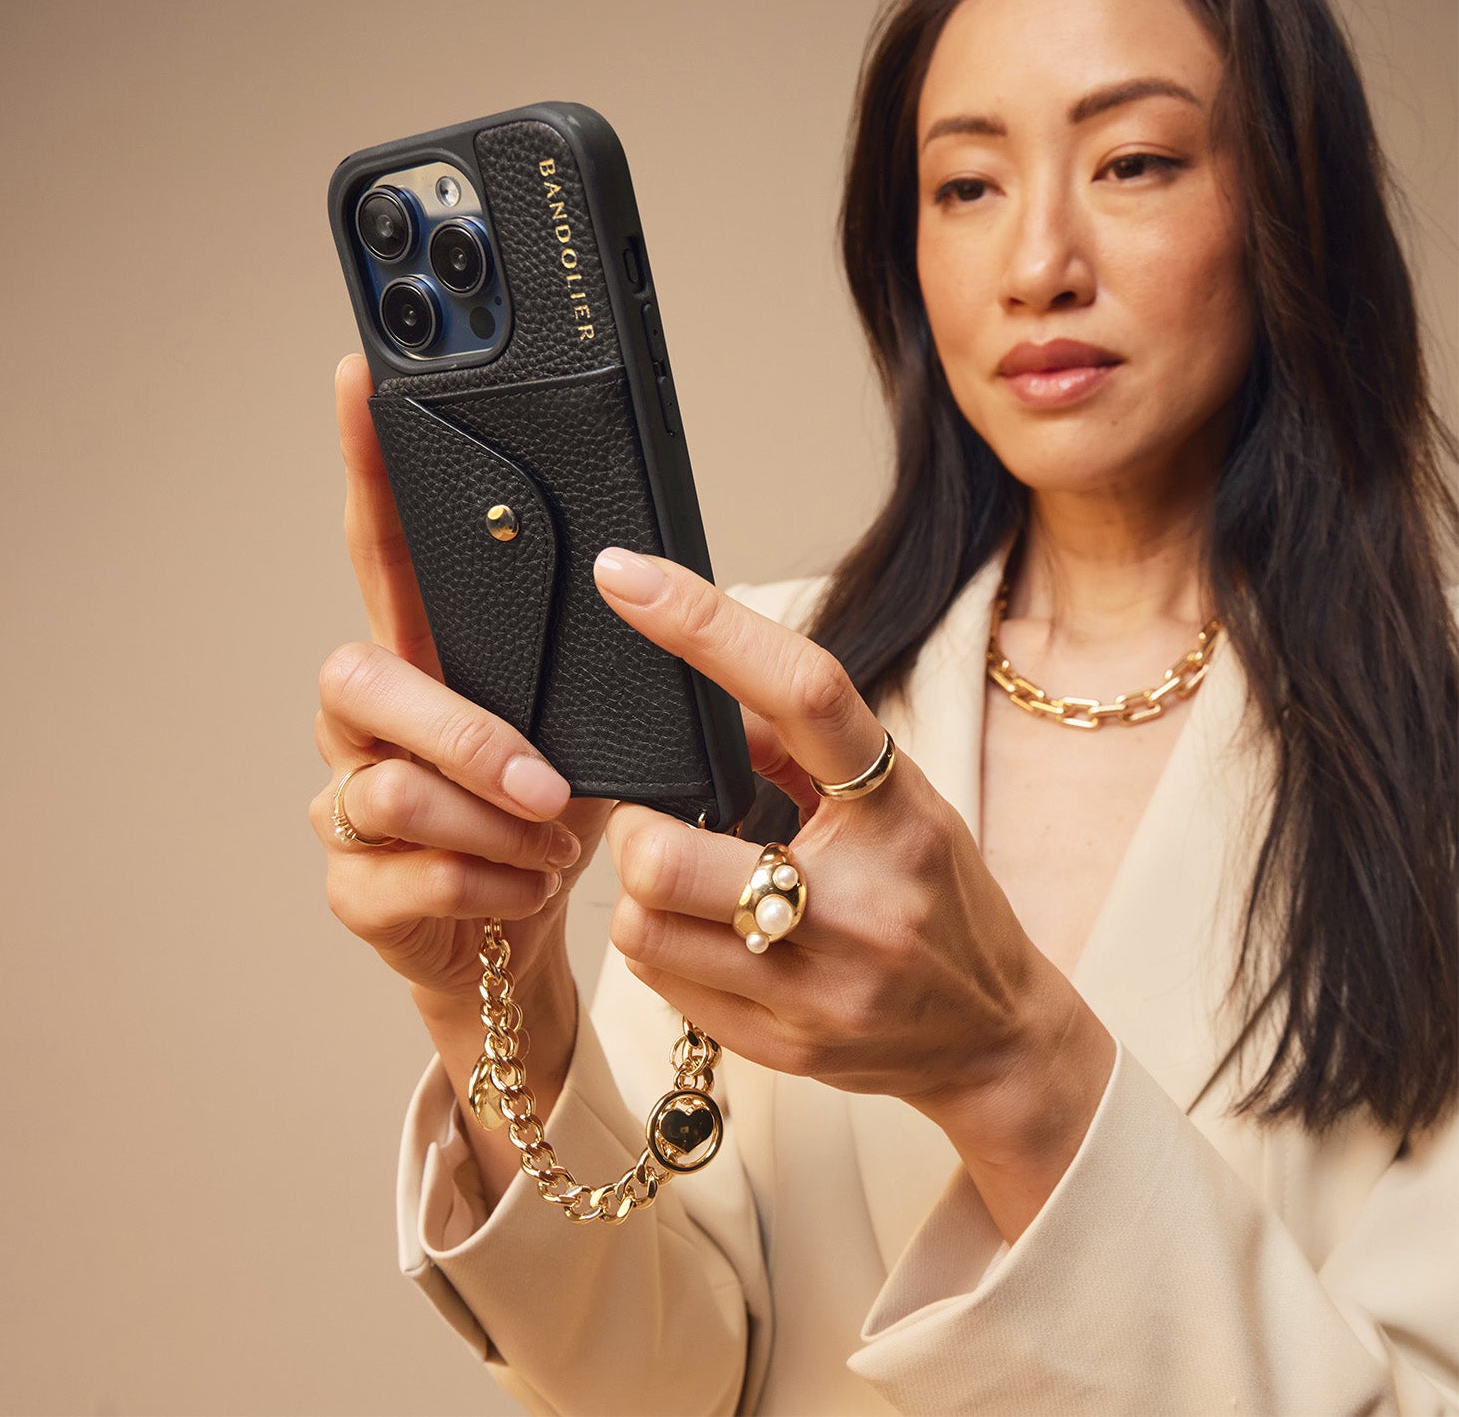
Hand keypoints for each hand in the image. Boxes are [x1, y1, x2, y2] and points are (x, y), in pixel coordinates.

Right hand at [309, 355, 610, 1007]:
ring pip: (392, 789)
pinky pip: (411, 874)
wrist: (521, 926)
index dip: (370, 470)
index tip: (363, 379)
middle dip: (466, 735)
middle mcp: (370, 720)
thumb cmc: (549, 812)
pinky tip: (524, 885)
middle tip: (548, 784)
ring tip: (551, 845)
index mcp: (431, 660)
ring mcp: (348, 799)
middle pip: (357, 676)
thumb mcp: (582, 726)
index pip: (386, 551)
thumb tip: (647, 576)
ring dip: (496, 825)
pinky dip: (494, 885)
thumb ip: (583, 662)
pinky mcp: (354, 883)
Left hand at [593, 546, 1115, 1237]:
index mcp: (896, 810)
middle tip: (659, 823)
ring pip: (645, 926)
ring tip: (687, 882)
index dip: (705, 626)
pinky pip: (662, 983)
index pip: (804, 691)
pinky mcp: (786, 1045)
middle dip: (638, 830)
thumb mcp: (900, 805)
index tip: (629, 577)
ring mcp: (822, 986)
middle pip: (668, 854)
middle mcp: (862, 900)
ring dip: (644, 891)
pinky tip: (711, 937)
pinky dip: (664, 947)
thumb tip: (706, 691)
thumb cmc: (939, 901)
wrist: (994, 1037)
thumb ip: (803, 749)